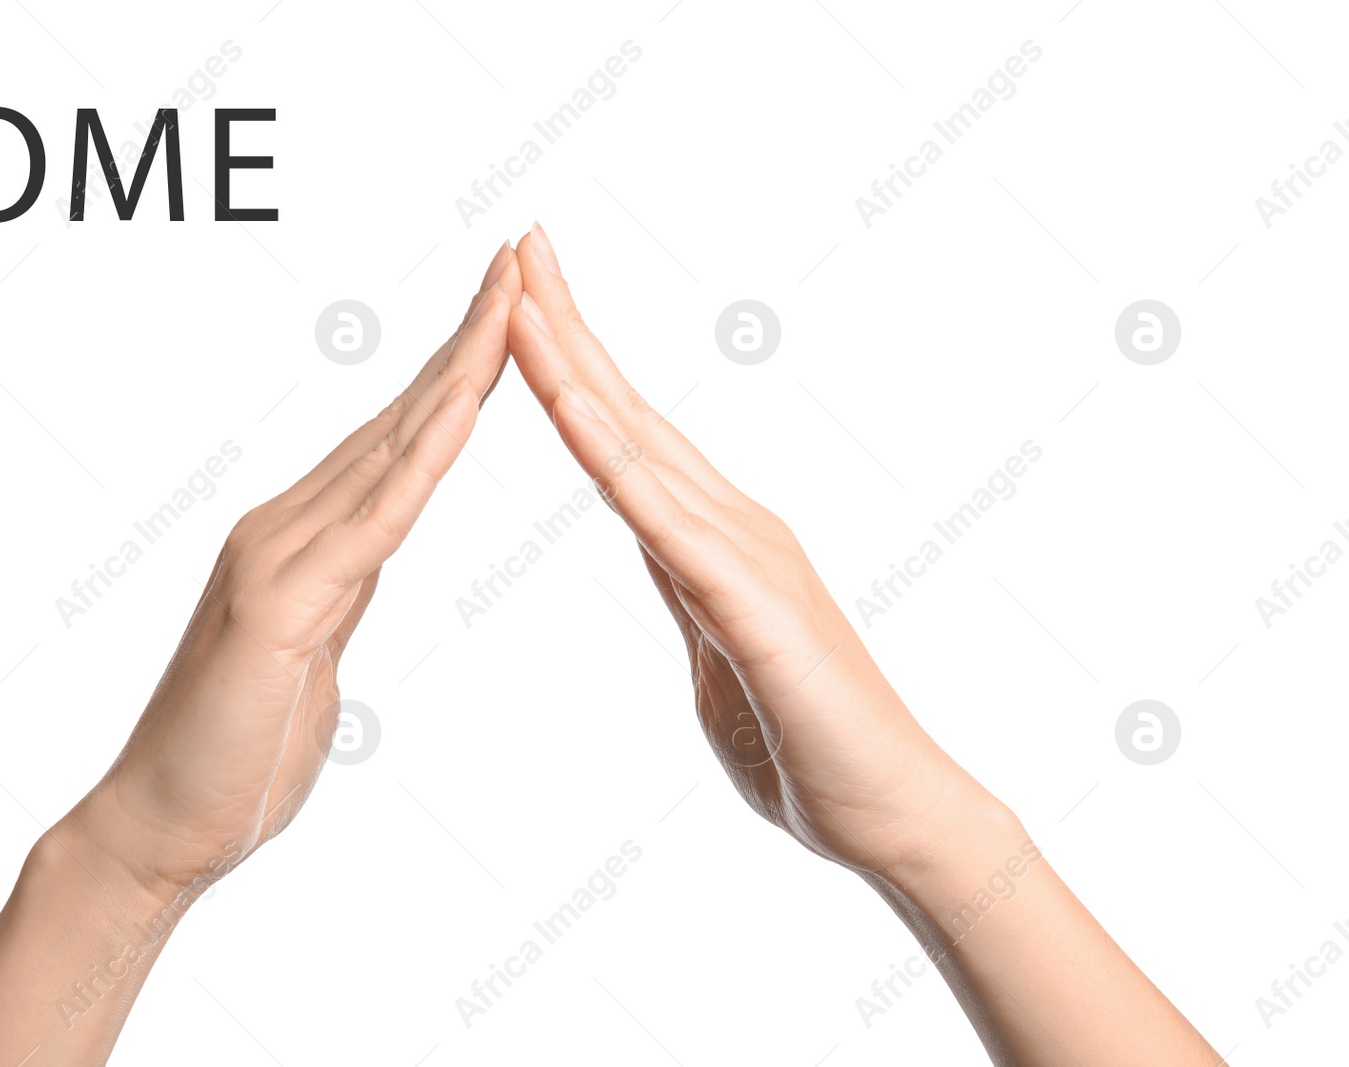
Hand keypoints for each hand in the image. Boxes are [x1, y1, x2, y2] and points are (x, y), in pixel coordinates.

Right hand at [68, 242, 521, 898]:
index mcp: (306, 537)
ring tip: (510, 298)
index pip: (399, 437)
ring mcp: (279, 557)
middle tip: (520, 257)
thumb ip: (338, 591)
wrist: (160, 828)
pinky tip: (465, 411)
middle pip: (400, 416)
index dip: (457, 368)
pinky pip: (371, 523)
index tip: (510, 308)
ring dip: (459, 370)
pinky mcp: (277, 607)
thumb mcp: (312, 653)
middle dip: (468, 337)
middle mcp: (288, 524)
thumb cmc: (238, 753)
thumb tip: (369, 555)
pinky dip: (423, 462)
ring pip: (390, 449)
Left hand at [505, 225, 995, 877]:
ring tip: (522, 289)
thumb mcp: (719, 656)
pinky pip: (664, 521)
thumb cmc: (807, 748)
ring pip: (639, 445)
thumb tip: (663, 557)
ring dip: (575, 364)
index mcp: (714, 539)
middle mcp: (732, 524)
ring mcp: (746, 555)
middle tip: (519, 237)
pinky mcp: (752, 605)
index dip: (574, 362)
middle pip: (628, 409)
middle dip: (568, 322)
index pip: (625, 434)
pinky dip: (610, 457)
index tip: (524, 297)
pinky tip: (568, 405)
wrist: (893, 816)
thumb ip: (691, 595)